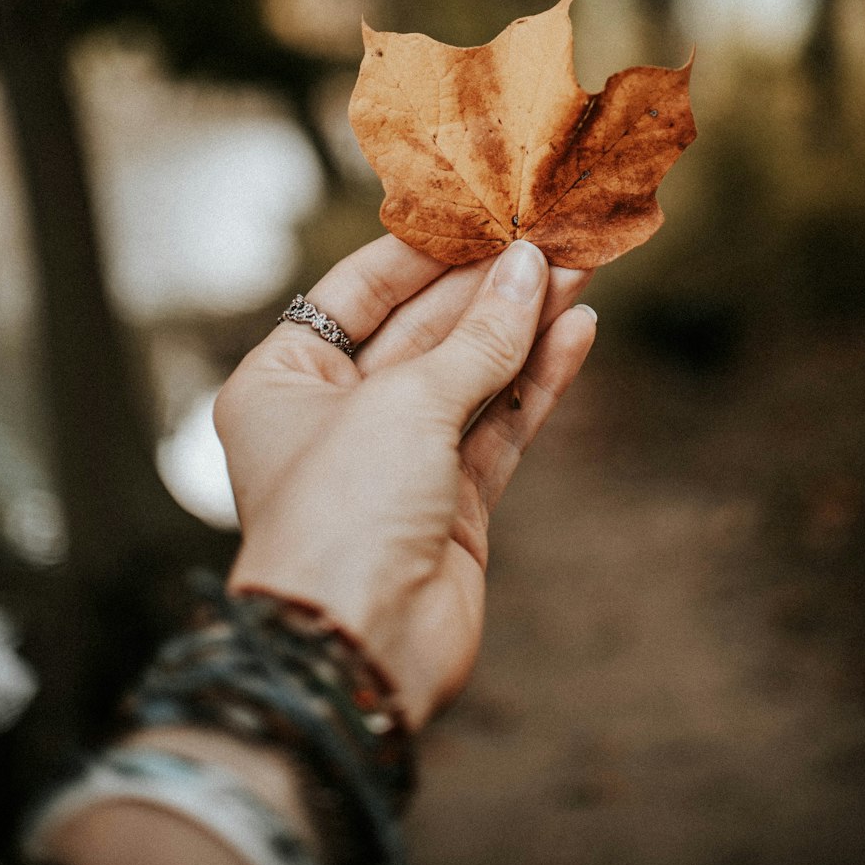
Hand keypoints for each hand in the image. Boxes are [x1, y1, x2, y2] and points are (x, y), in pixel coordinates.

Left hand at [215, 236, 595, 728]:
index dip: (423, 251)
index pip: (358, 292)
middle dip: (488, 288)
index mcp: (284, 380)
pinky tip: (576, 333)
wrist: (358, 652)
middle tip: (551, 237)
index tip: (482, 212)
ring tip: (579, 271)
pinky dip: (536, 382)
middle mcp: (337, 415)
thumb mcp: (407, 403)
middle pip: (423, 330)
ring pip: (470, 376)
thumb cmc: (343, 513)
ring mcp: (398, 461)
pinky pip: (498, 426)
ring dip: (523, 327)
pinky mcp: (451, 503)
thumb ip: (478, 337)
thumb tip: (530, 268)